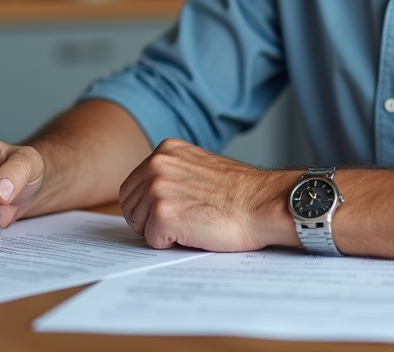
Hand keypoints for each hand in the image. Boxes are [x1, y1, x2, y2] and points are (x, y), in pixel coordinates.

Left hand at [118, 138, 295, 251]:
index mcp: (166, 150)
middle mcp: (157, 164)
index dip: (150, 206)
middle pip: (130, 206)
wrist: (264, 204)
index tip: (176, 209)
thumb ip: (175, 173)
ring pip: (138, 225)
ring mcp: (158, 188)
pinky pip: (152, 241)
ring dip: (162, 231)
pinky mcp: (163, 214)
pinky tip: (196, 231)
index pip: (133, 186)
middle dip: (150, 220)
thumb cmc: (241, 193)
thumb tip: (153, 192)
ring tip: (194, 222)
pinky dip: (172, 243)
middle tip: (185, 220)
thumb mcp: (201, 167)